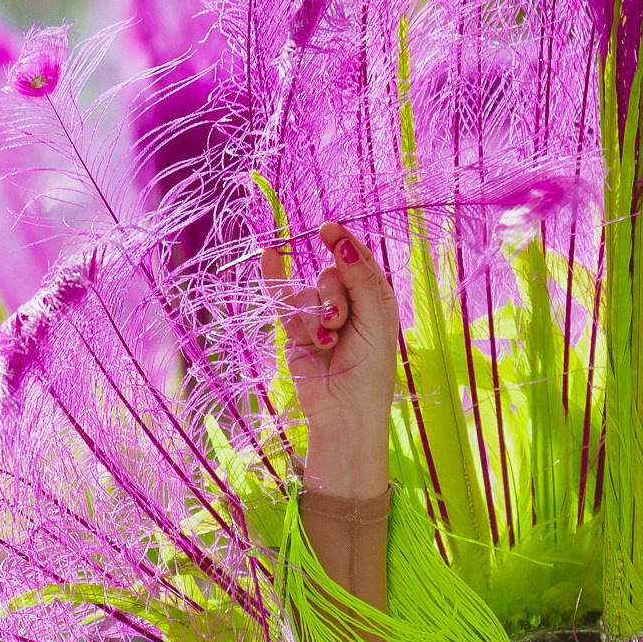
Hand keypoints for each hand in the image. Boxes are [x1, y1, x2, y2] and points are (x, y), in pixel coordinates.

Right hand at [267, 220, 398, 499]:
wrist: (345, 411)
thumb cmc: (370, 371)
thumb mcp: (375, 320)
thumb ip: (359, 280)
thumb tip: (339, 243)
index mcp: (374, 299)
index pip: (358, 260)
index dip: (344, 243)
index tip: (328, 230)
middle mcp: (347, 305)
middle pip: (330, 276)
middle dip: (332, 296)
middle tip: (339, 323)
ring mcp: (319, 318)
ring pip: (307, 294)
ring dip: (315, 317)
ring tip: (326, 342)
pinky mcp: (295, 332)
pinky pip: (282, 299)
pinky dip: (274, 277)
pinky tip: (267, 254)